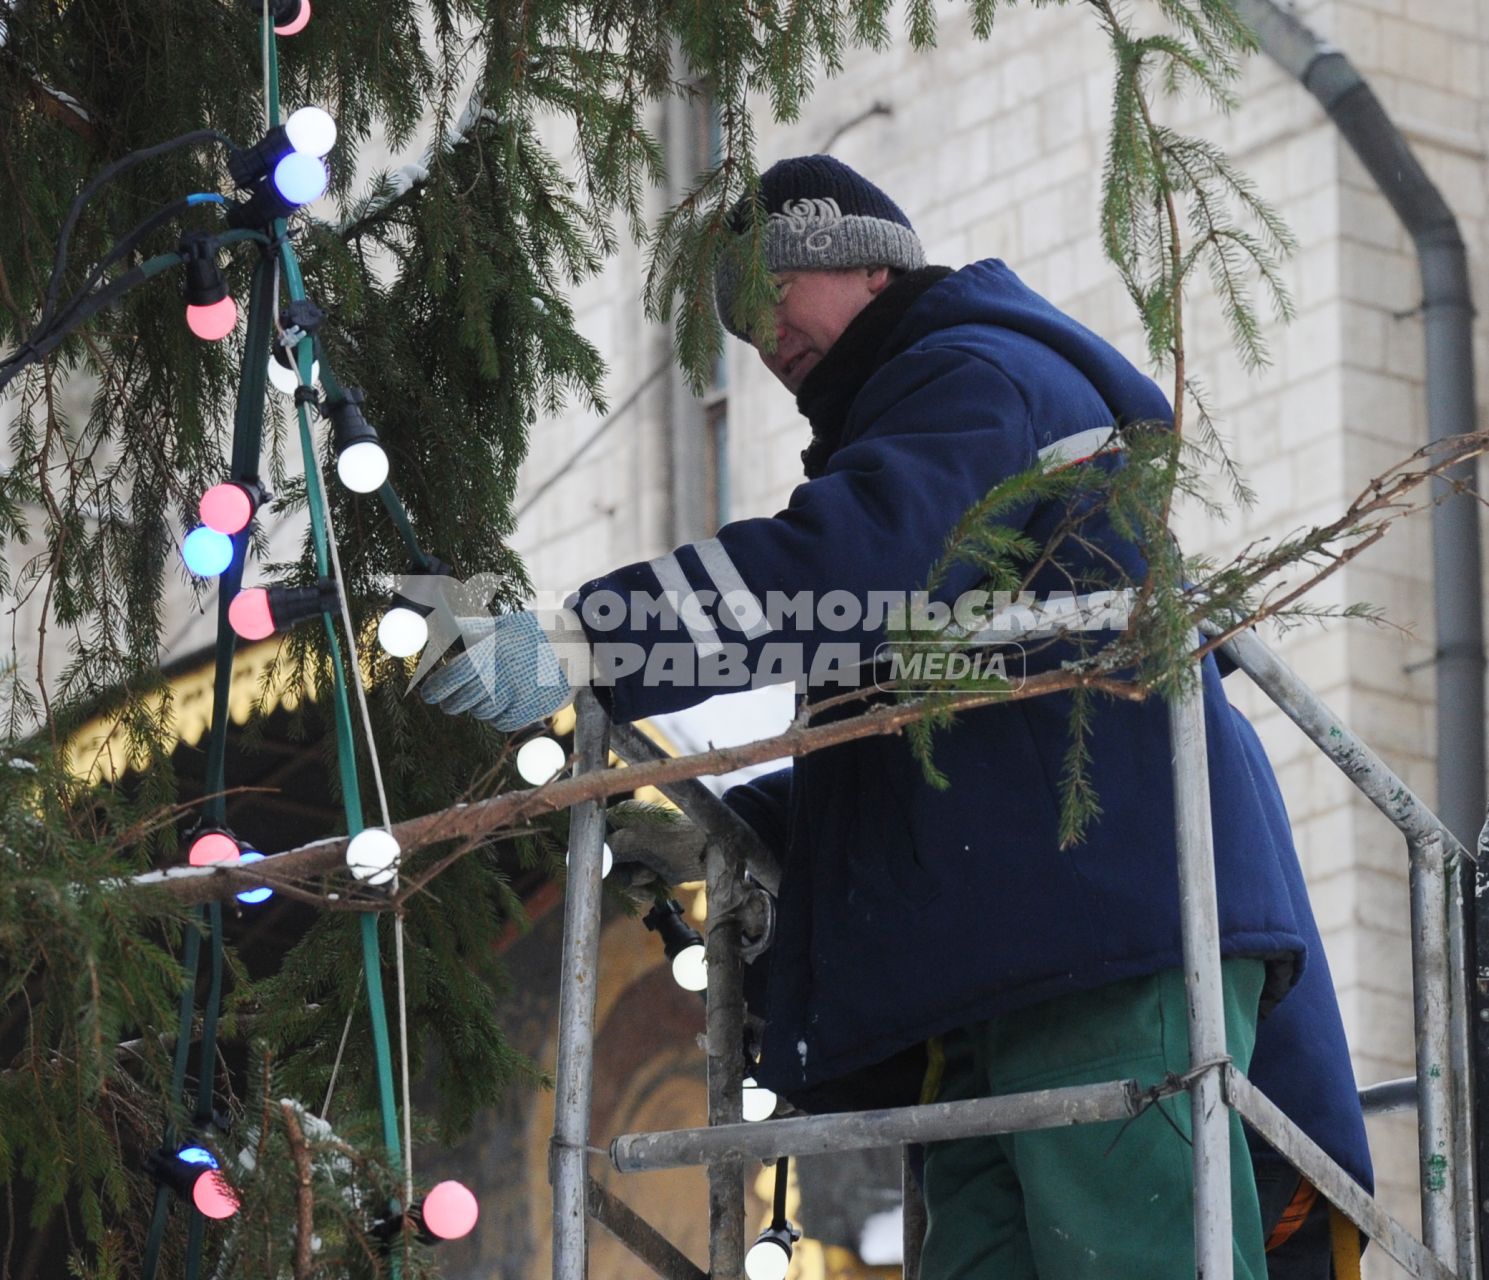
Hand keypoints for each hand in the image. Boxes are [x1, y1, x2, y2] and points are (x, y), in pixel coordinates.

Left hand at [418, 610, 576, 729]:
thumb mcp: (504, 625)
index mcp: (495, 647)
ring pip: (484, 711)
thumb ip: (472, 628)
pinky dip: (497, 718)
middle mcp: (505, 670)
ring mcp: (520, 691)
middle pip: (466, 697)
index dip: (438, 687)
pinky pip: (504, 722)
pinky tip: (498, 709)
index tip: (429, 695)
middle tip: (446, 703)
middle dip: (452, 702)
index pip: (456, 673)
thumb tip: (440, 617)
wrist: (580, 644)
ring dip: (477, 708)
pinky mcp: (534, 707)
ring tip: (479, 701)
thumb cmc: (536, 632)